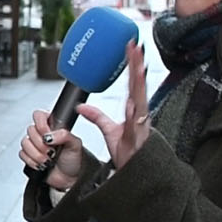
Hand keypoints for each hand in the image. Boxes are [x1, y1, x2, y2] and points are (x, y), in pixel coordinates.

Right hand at [19, 109, 83, 190]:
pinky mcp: (29, 156)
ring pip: (25, 143)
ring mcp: (34, 145)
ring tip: (48, 158)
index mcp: (53, 126)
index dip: (41, 125)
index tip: (47, 135)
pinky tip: (41, 163)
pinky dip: (32, 161)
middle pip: (30, 130)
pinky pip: (22, 154)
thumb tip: (50, 135)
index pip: (38, 115)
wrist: (70, 178)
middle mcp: (42, 133)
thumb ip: (64, 134)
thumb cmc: (74, 160)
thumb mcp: (75, 144)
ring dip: (37, 154)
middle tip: (51, 150)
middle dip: (41, 144)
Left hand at [76, 41, 150, 169]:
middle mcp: (139, 113)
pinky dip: (136, 111)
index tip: (130, 48)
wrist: (135, 174)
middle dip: (137, 66)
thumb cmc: (128, 152)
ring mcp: (140, 124)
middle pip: (138, 85)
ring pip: (140, 99)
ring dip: (139, 83)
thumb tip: (81, 106)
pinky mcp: (138, 136)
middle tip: (135, 47)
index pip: (132, 83)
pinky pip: (137, 122)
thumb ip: (96, 117)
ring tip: (138, 67)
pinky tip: (134, 101)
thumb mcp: (109, 131)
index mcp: (134, 110)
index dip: (132, 65)